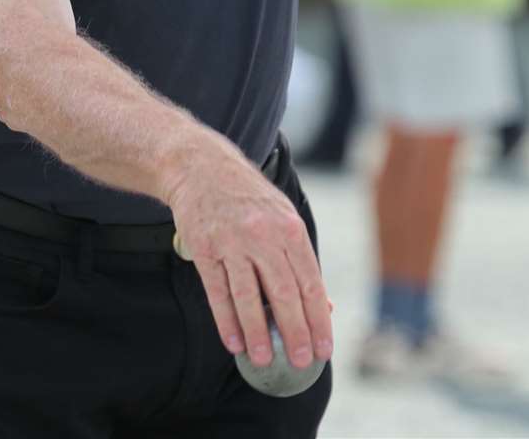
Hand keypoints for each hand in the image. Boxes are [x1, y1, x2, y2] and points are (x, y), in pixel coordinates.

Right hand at [167, 149, 333, 371]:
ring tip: (264, 361)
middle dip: (295, 333)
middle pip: (283, 293)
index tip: (324, 347)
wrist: (202, 167)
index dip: (318, 319)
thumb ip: (301, 261)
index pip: (310, 282)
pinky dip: (226, 320)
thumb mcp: (283, 217)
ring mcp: (231, 241)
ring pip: (248, 297)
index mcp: (289, 227)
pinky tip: (234, 342)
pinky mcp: (204, 248)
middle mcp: (263, 234)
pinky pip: (217, 291)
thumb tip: (325, 306)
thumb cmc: (249, 198)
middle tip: (301, 361)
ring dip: (258, 333)